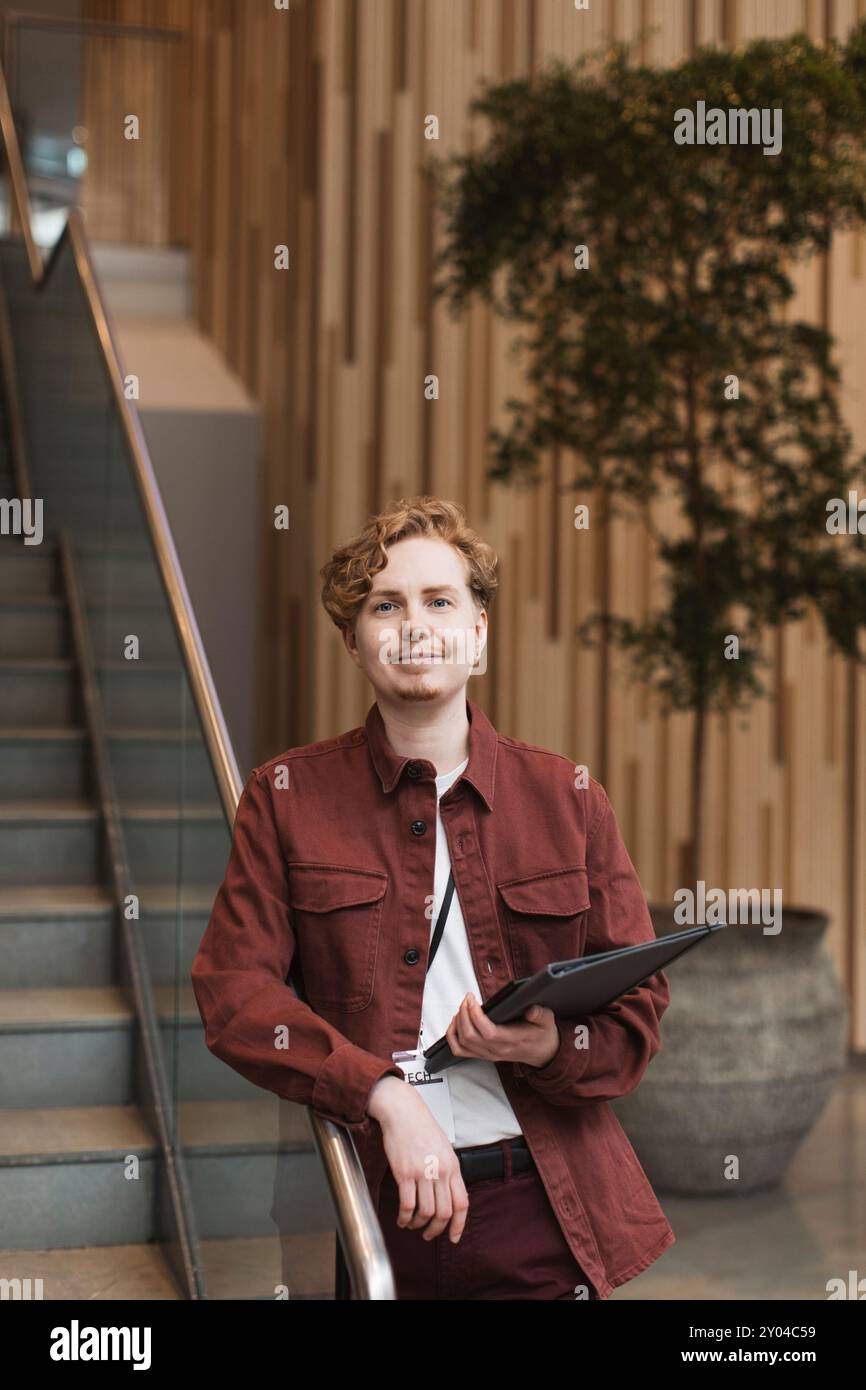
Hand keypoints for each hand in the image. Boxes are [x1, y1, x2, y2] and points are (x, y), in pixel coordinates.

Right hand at [368, 1077, 468, 1242]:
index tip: (453, 1237)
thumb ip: (448, 1171)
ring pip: (425, 1212)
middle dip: (435, 1230)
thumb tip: (448, 1195)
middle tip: (427, 1234)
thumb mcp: (443, 1148)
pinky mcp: (405, 1172)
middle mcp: (441, 1171)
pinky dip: (404, 1217)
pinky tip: (401, 1218)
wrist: (403, 1111)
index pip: (462, 1203)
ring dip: (417, 1225)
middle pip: (444, 1213)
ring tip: (411, 1224)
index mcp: (453, 1166)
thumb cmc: (421, 1127)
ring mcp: (423, 1172)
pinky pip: (407, 1205)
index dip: (459, 1225)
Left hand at [445, 994, 559, 1068]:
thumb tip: (531, 1009)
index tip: (472, 999)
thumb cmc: (542, 1034)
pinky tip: (456, 1022)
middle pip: (470, 1036)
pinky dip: (452, 1036)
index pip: (488, 1032)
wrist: (542, 1053)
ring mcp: (489, 1054)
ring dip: (458, 1022)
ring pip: (463, 1043)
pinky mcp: (483, 1055)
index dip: (475, 1015)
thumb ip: (540, 1014)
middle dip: (463, 1014)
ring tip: (463, 1007)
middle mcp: (498, 1050)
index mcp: (513, 1040)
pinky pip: (460, 1050)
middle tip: (467, 998)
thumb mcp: (547, 1021)